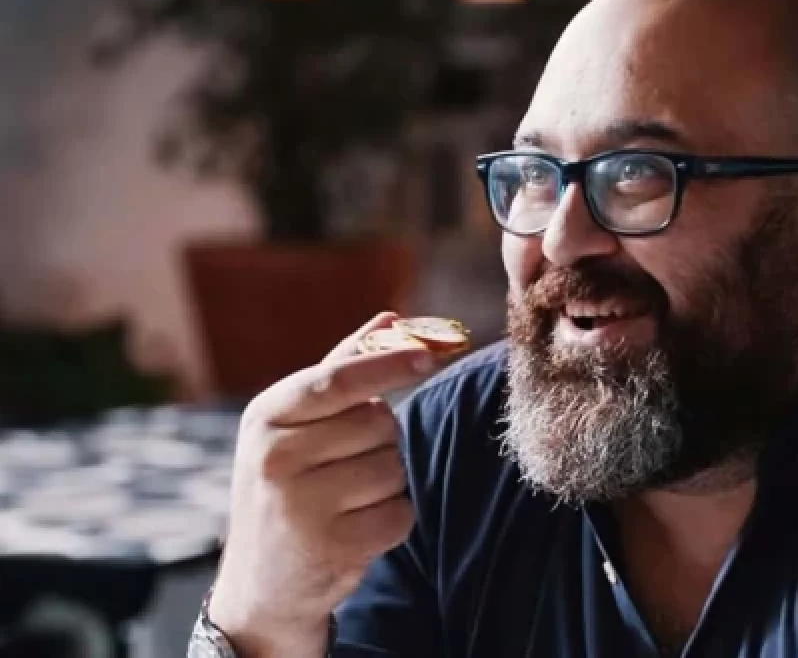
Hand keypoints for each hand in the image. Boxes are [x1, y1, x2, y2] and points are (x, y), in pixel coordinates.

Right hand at [208, 313, 437, 656]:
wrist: (261, 585)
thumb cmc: (288, 486)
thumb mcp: (295, 426)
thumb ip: (342, 371)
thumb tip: (390, 319)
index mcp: (265, 416)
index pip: (337, 379)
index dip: (388, 364)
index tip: (430, 356)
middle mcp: (274, 457)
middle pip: (379, 423)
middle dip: (381, 440)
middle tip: (345, 465)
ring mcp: (299, 504)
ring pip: (394, 467)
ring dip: (386, 483)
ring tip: (344, 501)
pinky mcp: (330, 546)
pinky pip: (400, 513)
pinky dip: (392, 521)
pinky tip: (354, 531)